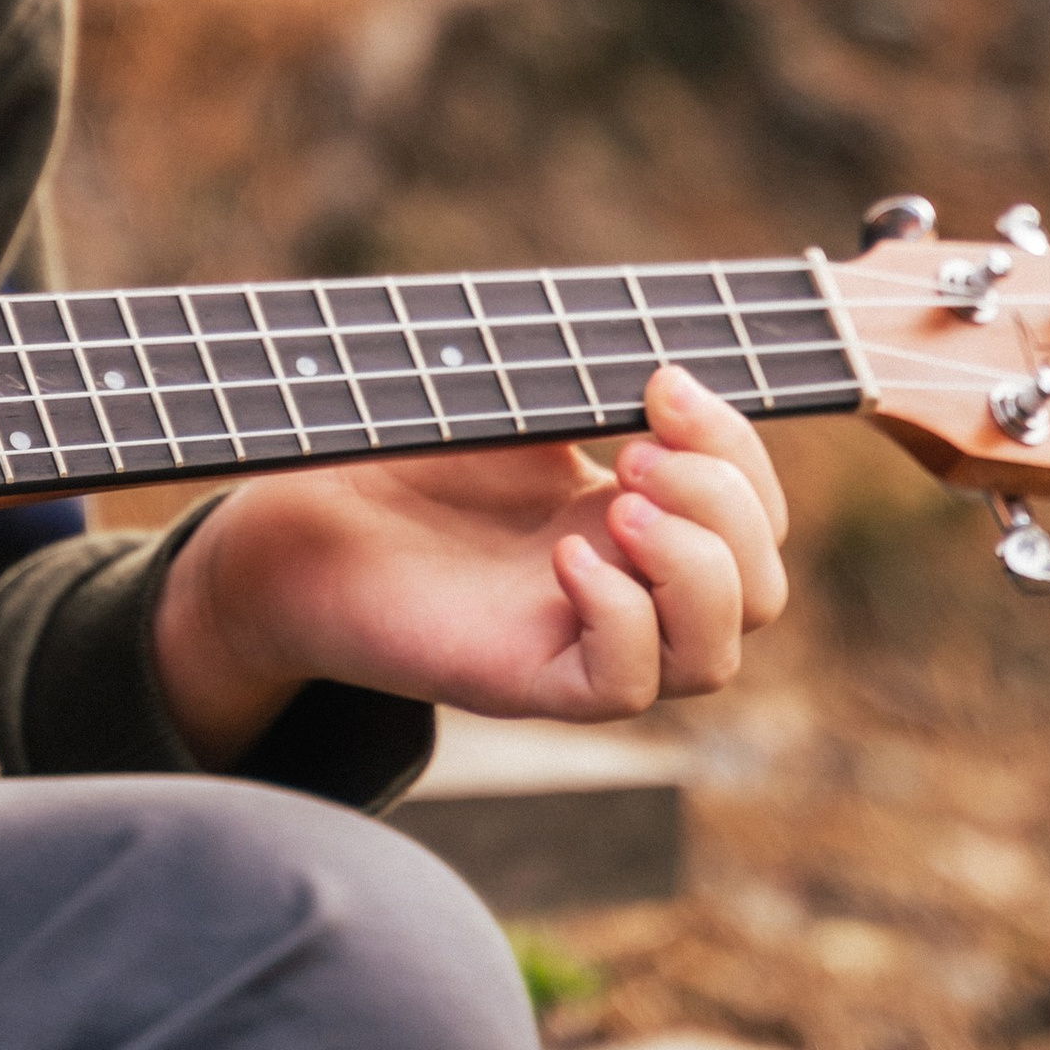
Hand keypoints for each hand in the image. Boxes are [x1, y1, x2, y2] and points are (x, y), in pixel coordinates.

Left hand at [152, 364, 791, 765]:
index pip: (753, 513)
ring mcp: (577, 639)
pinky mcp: (525, 681)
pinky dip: (621, 618)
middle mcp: (622, 586)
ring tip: (616, 507)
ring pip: (715, 655)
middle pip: (761, 590)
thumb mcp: (507, 399)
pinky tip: (564, 562)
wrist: (288, 520)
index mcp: (630, 516)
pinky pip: (626, 686)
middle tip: (632, 454)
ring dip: (695, 568)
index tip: (661, 380)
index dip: (737, 448)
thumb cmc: (388, 456)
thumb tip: (667, 363)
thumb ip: (589, 380)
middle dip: (726, 505)